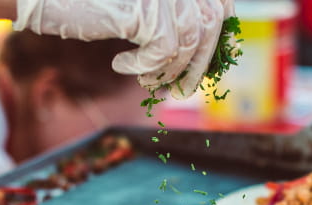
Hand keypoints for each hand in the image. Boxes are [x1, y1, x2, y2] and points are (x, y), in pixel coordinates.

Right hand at [15, 0, 233, 98]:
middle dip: (198, 65)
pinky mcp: (145, 8)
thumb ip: (172, 22)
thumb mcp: (140, 12)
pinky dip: (145, 67)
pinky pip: (163, 51)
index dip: (219, 39)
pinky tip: (121, 65)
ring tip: (146, 80)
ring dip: (167, 71)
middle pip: (209, 27)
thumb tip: (205, 56)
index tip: (207, 66)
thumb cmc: (90, 6)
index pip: (220, 6)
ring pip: (188, 44)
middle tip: (179, 90)